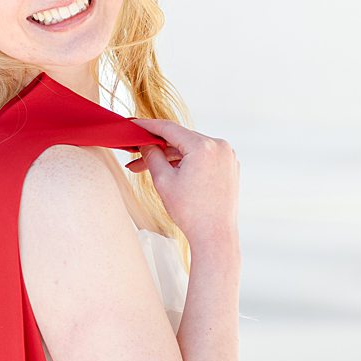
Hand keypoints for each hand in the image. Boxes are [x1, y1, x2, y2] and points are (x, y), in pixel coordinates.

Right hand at [124, 117, 238, 246]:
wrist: (214, 235)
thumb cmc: (190, 211)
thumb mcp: (163, 180)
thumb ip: (152, 155)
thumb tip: (146, 143)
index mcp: (203, 146)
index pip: (169, 128)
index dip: (147, 126)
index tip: (132, 125)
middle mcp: (219, 146)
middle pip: (180, 140)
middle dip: (156, 147)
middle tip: (133, 155)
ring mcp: (227, 156)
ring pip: (190, 150)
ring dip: (169, 157)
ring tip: (145, 168)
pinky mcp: (229, 166)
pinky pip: (202, 158)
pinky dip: (185, 162)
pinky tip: (167, 170)